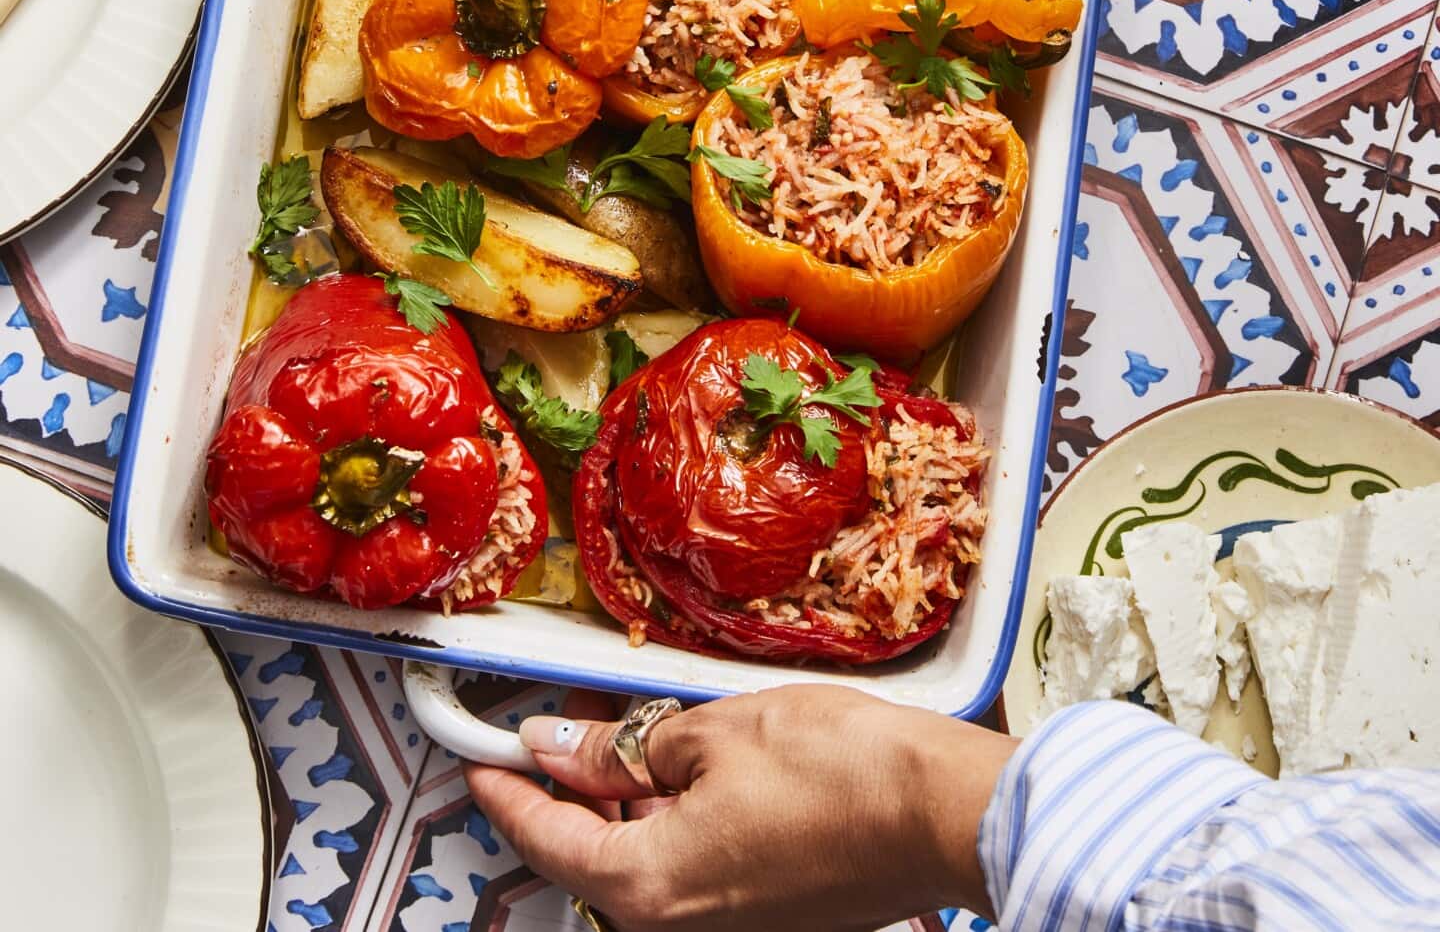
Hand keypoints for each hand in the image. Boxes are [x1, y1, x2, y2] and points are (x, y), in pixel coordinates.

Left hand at [464, 684, 1018, 930]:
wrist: (938, 812)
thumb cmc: (837, 770)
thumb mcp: (710, 733)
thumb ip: (623, 746)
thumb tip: (562, 747)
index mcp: (649, 885)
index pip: (547, 839)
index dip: (507, 791)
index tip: (481, 762)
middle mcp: (680, 924)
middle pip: (594, 854)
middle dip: (573, 786)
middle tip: (562, 722)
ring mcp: (727, 924)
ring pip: (644, 858)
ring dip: (626, 796)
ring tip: (629, 725)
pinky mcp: (765, 913)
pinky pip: (692, 866)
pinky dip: (673, 814)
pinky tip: (684, 761)